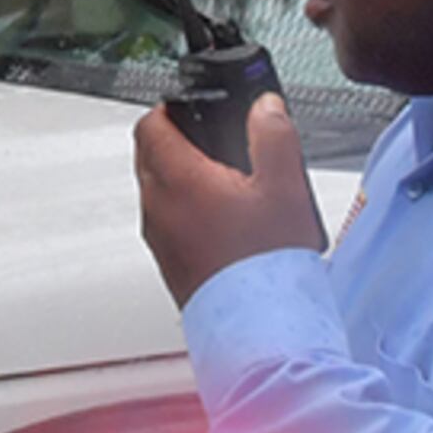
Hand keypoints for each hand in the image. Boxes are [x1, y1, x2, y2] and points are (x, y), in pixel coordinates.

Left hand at [134, 96, 324, 307]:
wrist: (256, 325)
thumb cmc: (266, 263)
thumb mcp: (285, 188)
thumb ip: (274, 137)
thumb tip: (265, 107)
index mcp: (179, 180)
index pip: (150, 125)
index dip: (168, 109)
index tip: (189, 109)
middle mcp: (158, 207)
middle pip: (147, 155)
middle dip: (171, 140)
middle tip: (206, 139)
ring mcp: (158, 237)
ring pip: (153, 189)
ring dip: (175, 175)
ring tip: (217, 178)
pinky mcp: (167, 262)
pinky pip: (163, 220)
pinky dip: (180, 207)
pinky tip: (216, 217)